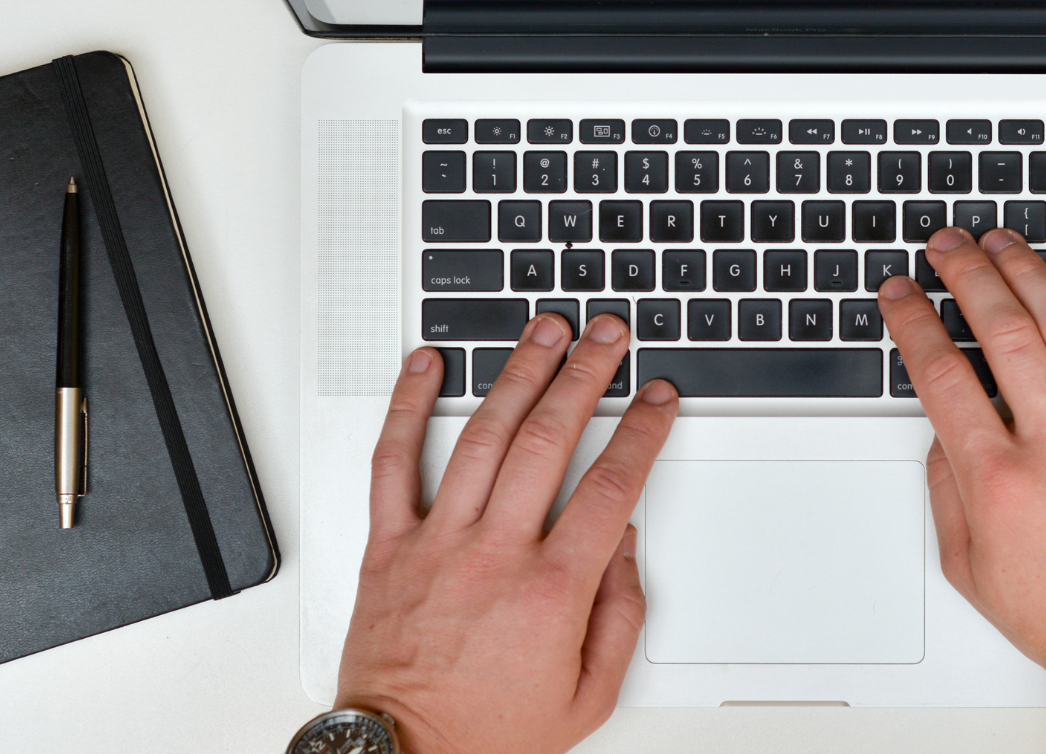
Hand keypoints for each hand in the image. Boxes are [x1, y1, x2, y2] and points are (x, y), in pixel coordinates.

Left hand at [335, 314, 678, 753]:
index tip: (657, 400)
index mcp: (551, 590)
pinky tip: (427, 364)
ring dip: (517, 373)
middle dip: (586, 376)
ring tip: (543, 331)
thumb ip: (620, 616)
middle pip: (549, 440)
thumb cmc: (489, 732)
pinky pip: (392, 461)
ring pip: (482, 436)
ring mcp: (436, 542)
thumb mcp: (588, 695)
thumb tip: (624, 546)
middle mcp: (494, 554)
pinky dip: (406, 405)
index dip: (642, 432)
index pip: (610, 486)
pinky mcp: (387, 545)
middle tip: (608, 337)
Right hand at [878, 228, 1045, 753]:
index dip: (913, 321)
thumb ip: (947, 489)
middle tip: (947, 247)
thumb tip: (943, 428)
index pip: (942, 373)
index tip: (902, 295)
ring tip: (1005, 243)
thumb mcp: (968, 566)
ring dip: (1030, 272)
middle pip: (1002, 331)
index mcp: (1000, 480)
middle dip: (964, 275)